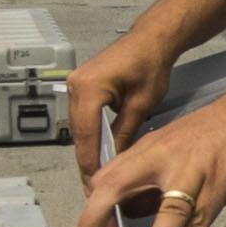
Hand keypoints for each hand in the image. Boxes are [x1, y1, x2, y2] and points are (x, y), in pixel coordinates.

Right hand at [67, 26, 177, 180]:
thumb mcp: (141, 105)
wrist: (150, 40)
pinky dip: (90, 133)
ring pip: (78, 126)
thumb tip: (115, 161)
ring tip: (98, 172)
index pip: (86, 135)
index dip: (90, 163)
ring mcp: (75, 83)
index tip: (94, 184)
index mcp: (89, 88)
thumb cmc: (150, 64)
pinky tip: (99, 149)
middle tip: (94, 186)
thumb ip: (124, 134)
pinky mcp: (80, 85)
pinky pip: (82, 116)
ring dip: (88, 148)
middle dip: (87, 160)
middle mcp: (76, 84)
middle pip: (78, 132)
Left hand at [74, 92, 225, 226]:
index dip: (92, 206)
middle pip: (118, 185)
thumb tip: (129, 213)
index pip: (106, 176)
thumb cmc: (218, 130)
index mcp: (149, 147)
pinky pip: (199, 220)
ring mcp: (193, 171)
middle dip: (95, 217)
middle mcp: (164, 156)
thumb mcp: (173, 148)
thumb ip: (149, 178)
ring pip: (169, 208)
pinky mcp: (220, 184)